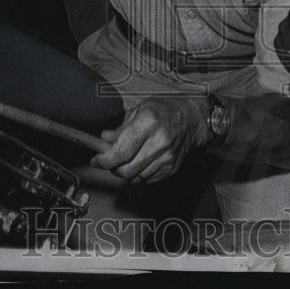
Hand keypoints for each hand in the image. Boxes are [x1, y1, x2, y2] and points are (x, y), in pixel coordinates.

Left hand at [89, 95, 208, 183]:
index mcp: (149, 123)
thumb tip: (105, 139)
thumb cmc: (166, 110)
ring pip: (135, 177)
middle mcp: (159, 142)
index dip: (104, 160)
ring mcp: (167, 157)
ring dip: (125, 171)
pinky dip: (138, 173)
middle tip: (109, 160)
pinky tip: (139, 161)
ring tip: (124, 159)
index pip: (120, 151)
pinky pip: (147, 179)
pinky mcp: (171, 168)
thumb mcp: (140, 109)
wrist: (193, 120)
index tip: (96, 160)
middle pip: (126, 169)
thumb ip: (121, 127)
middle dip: (113, 167)